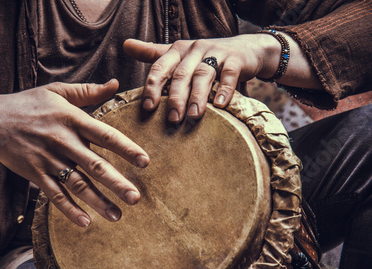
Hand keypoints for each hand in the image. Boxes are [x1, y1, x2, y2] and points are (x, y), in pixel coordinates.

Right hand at [0, 80, 149, 226]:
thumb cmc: (28, 104)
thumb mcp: (57, 91)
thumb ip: (88, 91)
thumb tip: (116, 84)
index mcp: (71, 119)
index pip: (105, 135)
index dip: (126, 148)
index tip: (145, 162)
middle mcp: (62, 141)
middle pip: (94, 165)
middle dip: (116, 183)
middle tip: (135, 198)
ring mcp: (48, 160)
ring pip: (77, 184)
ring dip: (97, 202)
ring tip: (117, 216)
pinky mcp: (35, 174)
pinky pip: (54, 195)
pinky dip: (69, 210)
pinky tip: (85, 222)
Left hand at [123, 35, 278, 121]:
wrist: (246, 49)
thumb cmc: (206, 56)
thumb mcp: (179, 54)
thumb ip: (153, 52)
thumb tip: (125, 45)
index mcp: (178, 50)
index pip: (160, 67)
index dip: (153, 86)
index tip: (147, 107)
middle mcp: (195, 49)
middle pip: (181, 74)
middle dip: (175, 98)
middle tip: (172, 120)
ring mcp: (216, 53)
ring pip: (203, 74)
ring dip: (197, 96)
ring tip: (193, 116)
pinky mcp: (236, 60)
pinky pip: (229, 75)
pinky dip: (224, 89)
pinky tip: (219, 105)